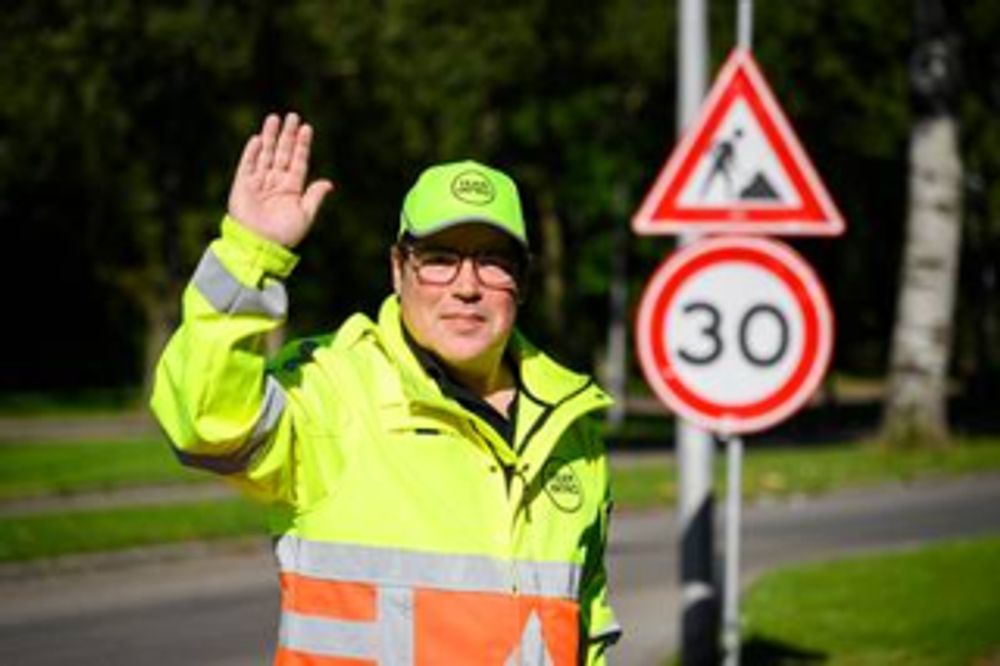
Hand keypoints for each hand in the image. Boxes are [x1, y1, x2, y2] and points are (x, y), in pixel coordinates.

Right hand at [227, 112, 333, 247]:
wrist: (259, 245)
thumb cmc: (284, 234)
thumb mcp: (305, 215)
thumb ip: (314, 197)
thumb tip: (329, 183)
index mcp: (292, 189)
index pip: (298, 161)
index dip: (302, 145)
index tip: (306, 128)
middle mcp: (275, 182)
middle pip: (282, 153)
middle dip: (287, 135)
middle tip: (292, 116)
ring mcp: (259, 182)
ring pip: (265, 154)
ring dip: (269, 137)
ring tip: (274, 118)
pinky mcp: (242, 185)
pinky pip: (247, 165)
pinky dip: (251, 152)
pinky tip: (257, 139)